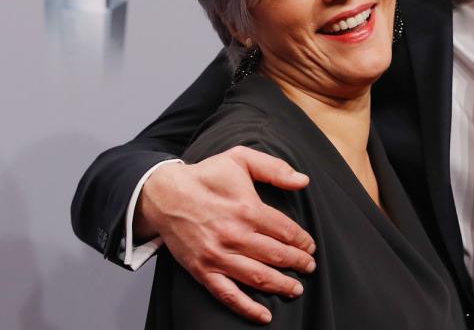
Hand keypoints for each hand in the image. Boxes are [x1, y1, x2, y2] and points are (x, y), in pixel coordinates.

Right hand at [136, 146, 315, 323]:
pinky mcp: (202, 270)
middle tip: (309, 267)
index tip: (310, 246)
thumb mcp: (240, 158)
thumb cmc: (206, 176)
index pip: (286, 231)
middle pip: (277, 255)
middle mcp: (235, 235)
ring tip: (296, 288)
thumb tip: (303, 180)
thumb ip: (274, 168)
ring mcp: (218, 256)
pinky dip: (248, 308)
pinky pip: (228, 295)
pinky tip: (265, 315)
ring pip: (258, 277)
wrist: (164, 194)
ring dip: (282, 285)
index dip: (303, 241)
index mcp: (248, 209)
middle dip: (298, 263)